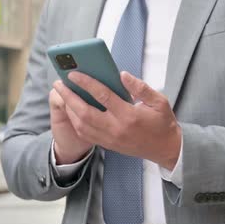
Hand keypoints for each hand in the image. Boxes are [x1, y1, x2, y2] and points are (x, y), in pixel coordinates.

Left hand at [52, 71, 181, 169]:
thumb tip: (122, 75)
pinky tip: (71, 110)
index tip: (73, 74)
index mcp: (129, 115)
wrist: (166, 149)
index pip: (103, 96)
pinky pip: (85, 134)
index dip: (86, 83)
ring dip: (69, 109)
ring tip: (62, 95)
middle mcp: (116, 128)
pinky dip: (75, 122)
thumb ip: (140, 87)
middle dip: (69, 97)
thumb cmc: (163, 123)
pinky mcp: (108, 145)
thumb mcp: (159, 101)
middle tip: (58, 84)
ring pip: (81, 125)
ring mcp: (110, 139)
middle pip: (85, 112)